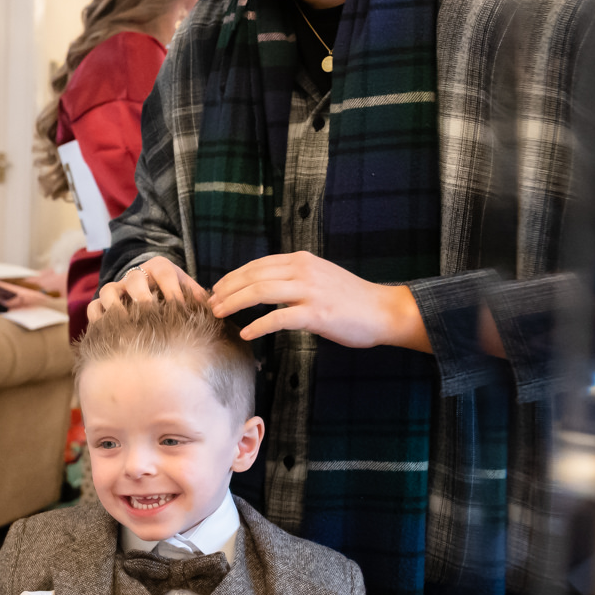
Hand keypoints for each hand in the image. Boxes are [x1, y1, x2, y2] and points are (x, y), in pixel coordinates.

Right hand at [86, 256, 208, 323]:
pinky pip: (93, 308)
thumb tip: (215, 310)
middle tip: (152, 315)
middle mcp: (134, 276)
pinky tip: (109, 332)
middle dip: (143, 297)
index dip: (172, 290)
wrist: (153, 294)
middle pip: (134, 279)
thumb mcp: (189, 291)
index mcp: (159, 268)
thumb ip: (200, 298)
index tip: (181, 310)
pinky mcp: (101, 303)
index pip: (164, 273)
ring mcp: (116, 289)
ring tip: (127, 324)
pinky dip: (98, 318)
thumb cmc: (176, 296)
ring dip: (117, 306)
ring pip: (108, 291)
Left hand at [210, 251, 427, 350]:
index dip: (233, 277)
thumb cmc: (350, 298)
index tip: (217, 289)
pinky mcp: (316, 314)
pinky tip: (247, 334)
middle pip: (253, 276)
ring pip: (260, 292)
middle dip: (227, 290)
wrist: (383, 311)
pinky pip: (278, 318)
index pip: (257, 265)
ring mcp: (309, 291)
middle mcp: (303, 271)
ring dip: (235, 304)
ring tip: (220, 315)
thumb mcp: (319, 277)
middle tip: (211, 304)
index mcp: (301, 260)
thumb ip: (293, 277)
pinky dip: (258, 326)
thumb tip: (264, 285)